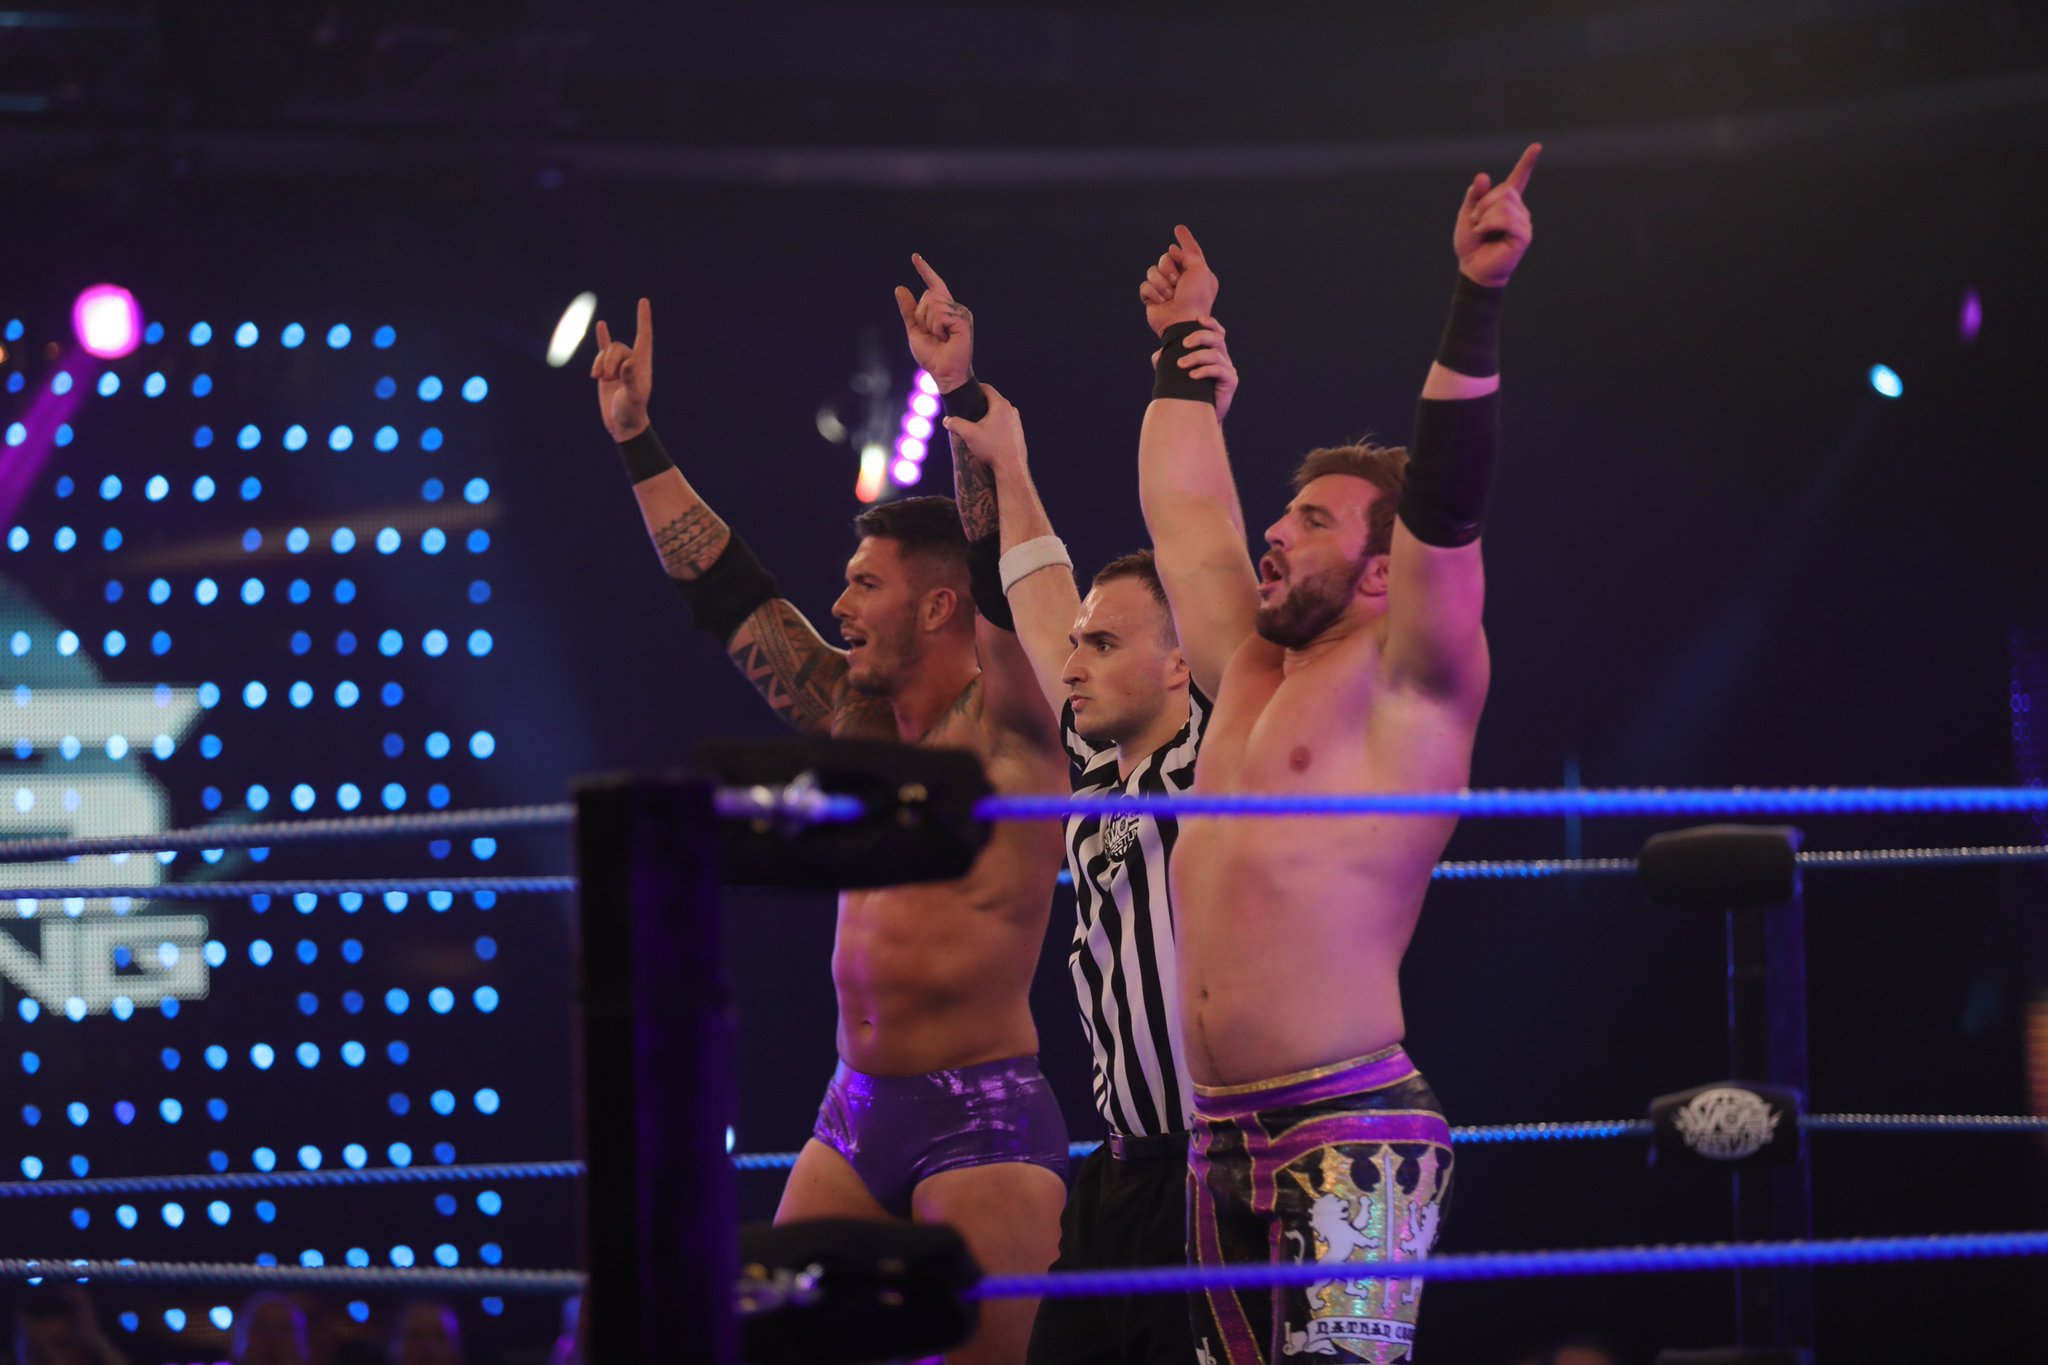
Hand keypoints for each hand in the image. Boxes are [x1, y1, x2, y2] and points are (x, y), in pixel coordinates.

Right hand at [591, 297, 653, 441]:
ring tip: (599, 379)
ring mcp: (619, 365)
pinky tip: (602, 325)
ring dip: (599, 364)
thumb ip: (631, 379)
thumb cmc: (631, 412)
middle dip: (608, 360)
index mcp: (642, 364)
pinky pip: (603, 350)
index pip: (644, 336)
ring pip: (606, 352)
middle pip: (617, 347)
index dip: (643, 319)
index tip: (643, 301)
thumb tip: (628, 362)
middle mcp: (632, 361)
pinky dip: (602, 338)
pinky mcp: (607, 370)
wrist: (623, 424)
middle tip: (605, 379)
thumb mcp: (633, 397)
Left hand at [893, 253, 974, 392]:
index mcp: (943, 309)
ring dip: (930, 324)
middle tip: (933, 335)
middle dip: (922, 316)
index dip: (924, 270)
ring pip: (933, 304)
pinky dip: (937, 328)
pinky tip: (946, 338)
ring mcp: (960, 312)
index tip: (915, 257)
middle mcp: (953, 307)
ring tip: (941, 337)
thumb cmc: (932, 355)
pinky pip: (940, 314)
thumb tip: (900, 288)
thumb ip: (909, 310)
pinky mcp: (963, 319)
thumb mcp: (915, 330)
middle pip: (928, 296)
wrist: (944, 373)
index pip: (933, 285)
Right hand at [940, 382, 1025, 470]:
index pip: (987, 388)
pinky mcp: (1018, 434)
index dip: (975, 388)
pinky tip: (987, 437)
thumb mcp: (969, 434)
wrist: (1011, 468)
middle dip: (980, 404)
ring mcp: (1017, 422)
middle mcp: (1011, 411)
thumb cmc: (992, 449)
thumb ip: (956, 424)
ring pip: (999, 413)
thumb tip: (946, 420)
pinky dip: (995, 426)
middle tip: (967, 410)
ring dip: (988, 416)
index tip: (966, 392)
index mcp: (1001, 405)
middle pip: (993, 401)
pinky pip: (1005, 424)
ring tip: (976, 425)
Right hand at [1137, 225, 1218, 336]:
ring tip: (1170, 295)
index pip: (1190, 251)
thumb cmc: (1195, 298)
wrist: (1182, 321)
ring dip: (1162, 282)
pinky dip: (1153, 292)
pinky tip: (1162, 302)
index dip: (1185, 239)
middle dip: (1169, 267)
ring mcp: (1165, 288)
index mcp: (1196, 272)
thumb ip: (1187, 253)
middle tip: (1177, 282)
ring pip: (1153, 270)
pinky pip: (1145, 285)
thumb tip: (1172, 250)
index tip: (1179, 228)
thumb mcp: (1199, 270)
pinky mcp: (1152, 298)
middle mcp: (1181, 279)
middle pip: (1166, 257)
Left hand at [1151, 314, 1239, 420]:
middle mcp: (1223, 358)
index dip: (1210, 323)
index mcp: (1214, 352)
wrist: (1201, 416)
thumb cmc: (1190, 392)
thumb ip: (1167, 362)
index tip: (1197, 320)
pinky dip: (1204, 371)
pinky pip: (1219, 370)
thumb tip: (1158, 354)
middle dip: (1200, 337)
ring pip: (1215, 354)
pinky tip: (1192, 376)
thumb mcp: (1177, 375)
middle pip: (1217, 338)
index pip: (1217, 332)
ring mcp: (1228, 369)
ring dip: (1196, 357)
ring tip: (1181, 365)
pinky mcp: (1231, 381)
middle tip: (1184, 344)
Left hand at [1454, 143, 1540, 287]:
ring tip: (1479, 229)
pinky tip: (1484, 232)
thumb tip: (1483, 176)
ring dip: (1485, 216)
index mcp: (1506, 203)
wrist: (1473, 268)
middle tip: (1474, 220)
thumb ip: (1474, 196)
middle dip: (1484, 203)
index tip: (1536, 146)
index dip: (1527, 162)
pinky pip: (1507, 219)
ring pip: (1505, 205)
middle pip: (1505, 191)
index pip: (1518, 179)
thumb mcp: (1467, 215)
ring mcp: (1523, 223)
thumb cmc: (1471, 243)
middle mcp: (1519, 210)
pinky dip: (1489, 224)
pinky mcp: (1524, 236)